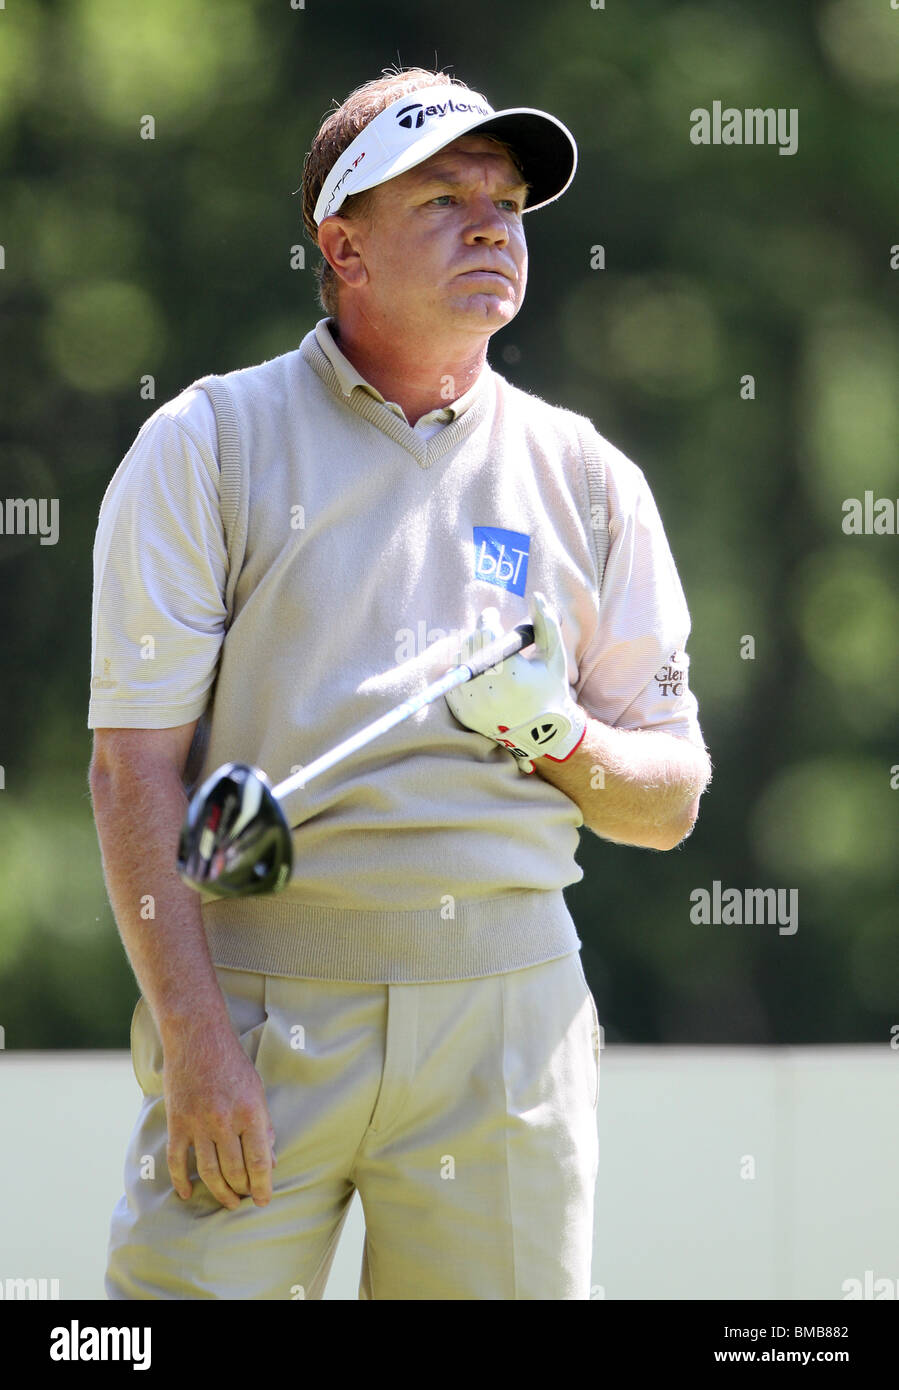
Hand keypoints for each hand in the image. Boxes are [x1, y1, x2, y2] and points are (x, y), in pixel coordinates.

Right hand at [162, 1020, 276, 1210]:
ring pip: (209, 1171)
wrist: (197, 1037)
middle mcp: (224, 1121)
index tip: (264, 1200)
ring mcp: (198, 1123)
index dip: (263, 1185)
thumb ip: (264, 1125)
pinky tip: (187, 1193)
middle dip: (242, 1190)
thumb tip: (270, 1160)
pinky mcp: (177, 1122)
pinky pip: (177, 1160)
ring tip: (228, 1202)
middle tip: (246, 1200)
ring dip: (219, 1192)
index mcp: (250, 1112)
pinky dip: (181, 1180)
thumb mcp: (257, 1090)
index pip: (259, 1160)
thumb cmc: (232, 1063)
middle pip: (234, 1171)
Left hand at [446, 591, 586, 772]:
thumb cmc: (550, 690)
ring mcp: (473, 704)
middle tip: (491, 636)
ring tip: (487, 655)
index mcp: (512, 675)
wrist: (541, 734)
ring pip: (460, 661)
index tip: (491, 615)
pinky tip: (479, 672)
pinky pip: (453, 679)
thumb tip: (536, 596)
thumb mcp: (554, 657)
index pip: (487, 633)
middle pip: (471, 644)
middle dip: (480, 635)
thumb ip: (546, 624)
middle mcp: (489, 691)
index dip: (487, 618)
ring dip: (471, 651)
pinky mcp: (463, 713)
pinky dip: (463, 671)